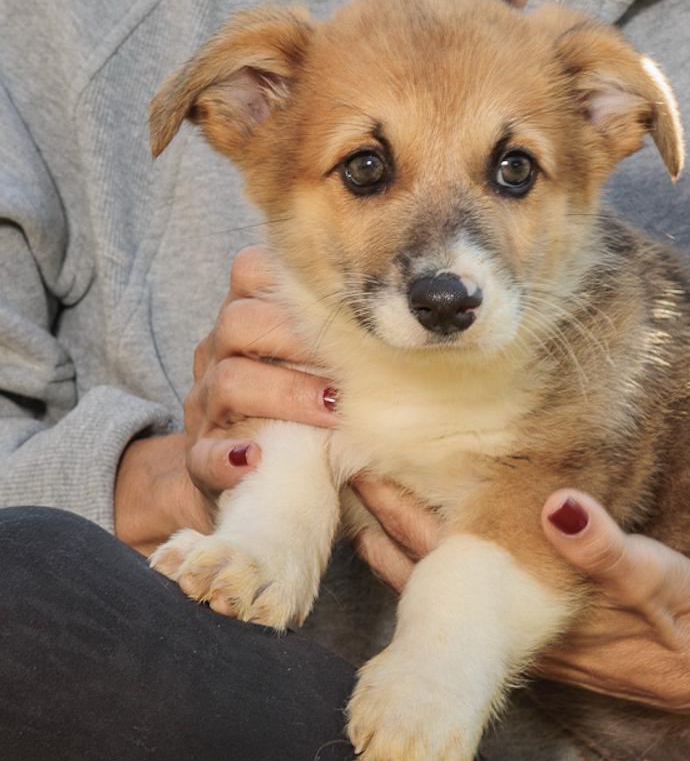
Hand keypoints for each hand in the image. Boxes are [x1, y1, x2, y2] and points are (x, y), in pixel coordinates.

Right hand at [115, 246, 341, 553]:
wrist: (250, 488)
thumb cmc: (302, 419)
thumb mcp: (318, 373)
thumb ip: (346, 347)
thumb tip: (418, 329)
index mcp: (246, 325)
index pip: (250, 272)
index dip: (291, 282)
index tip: (345, 307)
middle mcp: (219, 357)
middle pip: (239, 322)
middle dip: (298, 340)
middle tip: (351, 366)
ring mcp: (207, 409)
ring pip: (229, 381)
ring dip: (285, 394)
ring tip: (332, 414)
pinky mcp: (200, 462)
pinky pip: (202, 456)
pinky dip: (227, 457)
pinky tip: (254, 459)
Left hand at [350, 479, 689, 712]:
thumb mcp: (657, 577)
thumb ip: (605, 545)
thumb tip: (556, 503)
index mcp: (525, 608)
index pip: (438, 557)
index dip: (397, 514)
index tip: (360, 468)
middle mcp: (510, 628)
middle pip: (424, 572)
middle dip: (385, 523)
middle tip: (344, 472)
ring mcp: (521, 632)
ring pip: (439, 590)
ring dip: (401, 550)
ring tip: (361, 511)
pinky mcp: (540, 632)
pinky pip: (468, 597)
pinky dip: (438, 568)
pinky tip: (430, 546)